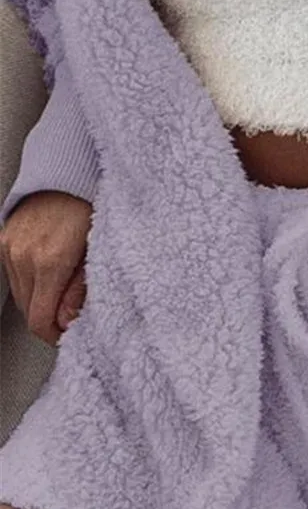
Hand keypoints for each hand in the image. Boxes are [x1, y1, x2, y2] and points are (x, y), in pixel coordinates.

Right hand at [0, 191, 92, 346]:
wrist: (68, 174)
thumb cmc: (90, 208)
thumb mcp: (97, 251)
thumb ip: (81, 289)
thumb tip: (68, 320)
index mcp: (51, 261)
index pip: (40, 320)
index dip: (53, 335)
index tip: (67, 335)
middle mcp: (25, 256)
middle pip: (28, 310)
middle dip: (49, 317)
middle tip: (70, 313)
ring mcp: (10, 247)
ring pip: (19, 294)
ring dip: (38, 299)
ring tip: (62, 289)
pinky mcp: (4, 240)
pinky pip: (13, 275)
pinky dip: (29, 281)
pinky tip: (48, 273)